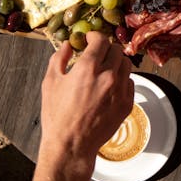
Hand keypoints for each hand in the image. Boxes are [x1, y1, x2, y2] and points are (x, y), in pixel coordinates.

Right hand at [40, 32, 133, 161]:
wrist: (71, 145)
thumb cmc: (57, 115)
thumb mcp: (50, 82)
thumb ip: (60, 58)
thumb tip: (68, 44)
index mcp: (88, 68)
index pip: (100, 40)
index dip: (94, 36)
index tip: (90, 39)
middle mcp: (108, 77)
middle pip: (116, 50)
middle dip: (105, 48)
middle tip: (97, 53)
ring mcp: (120, 91)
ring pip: (126, 64)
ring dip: (116, 62)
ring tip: (105, 68)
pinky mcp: (127, 104)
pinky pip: (130, 82)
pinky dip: (121, 79)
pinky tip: (109, 85)